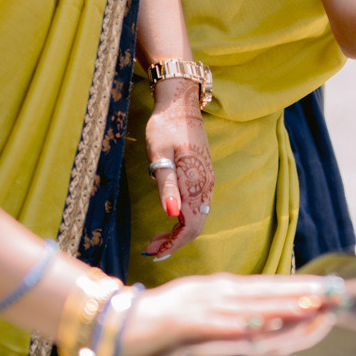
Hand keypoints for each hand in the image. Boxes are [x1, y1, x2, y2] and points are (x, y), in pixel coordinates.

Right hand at [118, 272, 344, 355]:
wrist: (114, 325)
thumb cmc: (160, 329)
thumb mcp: (203, 325)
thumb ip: (231, 326)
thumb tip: (260, 327)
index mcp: (222, 290)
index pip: (269, 287)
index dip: (299, 288)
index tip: (329, 289)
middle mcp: (216, 291)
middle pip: (267, 292)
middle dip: (302, 293)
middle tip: (335, 294)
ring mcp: (200, 304)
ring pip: (250, 306)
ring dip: (281, 305)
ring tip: (311, 305)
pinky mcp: (184, 322)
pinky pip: (218, 326)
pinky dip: (241, 325)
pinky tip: (261, 325)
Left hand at [143, 78, 214, 259]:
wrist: (180, 103)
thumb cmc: (165, 127)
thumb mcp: (160, 155)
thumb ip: (166, 186)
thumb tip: (171, 215)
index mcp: (196, 183)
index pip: (190, 226)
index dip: (173, 243)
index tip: (153, 251)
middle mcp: (205, 185)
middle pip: (196, 226)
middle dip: (174, 242)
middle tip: (149, 248)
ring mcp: (206, 180)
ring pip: (198, 217)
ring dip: (177, 232)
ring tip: (154, 238)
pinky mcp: (203, 176)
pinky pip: (198, 207)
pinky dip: (183, 219)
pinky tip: (168, 217)